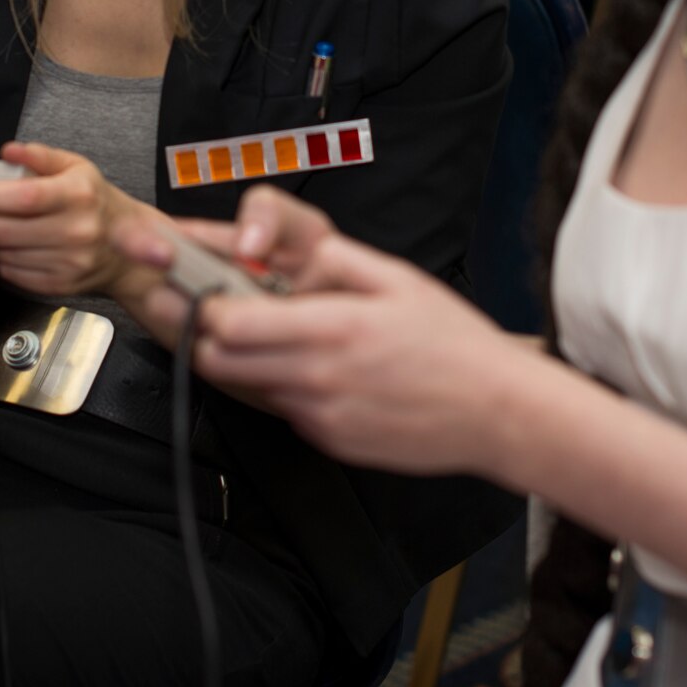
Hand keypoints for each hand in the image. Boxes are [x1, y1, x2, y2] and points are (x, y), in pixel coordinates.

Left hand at [0, 142, 138, 296]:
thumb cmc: (95, 202)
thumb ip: (40, 156)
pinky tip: (0, 245)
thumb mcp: (76, 167)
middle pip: (5, 229)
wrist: (124, 250)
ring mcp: (68, 261)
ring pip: (3, 253)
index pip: (22, 198)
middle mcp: (76, 230)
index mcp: (78, 194)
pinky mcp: (59, 284)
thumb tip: (9, 151)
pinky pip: (12, 273)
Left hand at [123, 186, 527, 476]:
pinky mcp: (327, 440)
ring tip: (261, 327)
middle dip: (202, 332)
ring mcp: (319, 417)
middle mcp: (315, 379)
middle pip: (217, 360)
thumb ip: (328, 258)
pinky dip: (279, 384)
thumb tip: (274, 246)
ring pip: (243, 386)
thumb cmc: (452, 341)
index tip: (189, 284)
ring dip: (238, 357)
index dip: (199, 303)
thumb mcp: (394, 277)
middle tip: (207, 305)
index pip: (227, 323)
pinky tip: (311, 364)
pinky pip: (281, 408)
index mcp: (330, 329)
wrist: (497, 412)